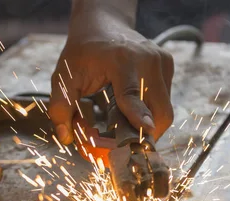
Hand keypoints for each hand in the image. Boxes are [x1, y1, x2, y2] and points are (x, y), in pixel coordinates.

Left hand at [49, 5, 173, 144]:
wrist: (102, 24)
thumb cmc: (82, 52)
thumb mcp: (65, 78)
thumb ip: (61, 107)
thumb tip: (65, 137)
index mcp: (121, 60)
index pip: (133, 94)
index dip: (138, 116)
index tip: (144, 132)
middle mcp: (148, 60)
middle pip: (159, 109)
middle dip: (145, 134)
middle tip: (126, 146)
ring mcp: (162, 62)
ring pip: (165, 109)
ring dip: (148, 125)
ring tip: (126, 126)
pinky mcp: (168, 67)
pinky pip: (165, 101)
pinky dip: (151, 112)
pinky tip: (133, 110)